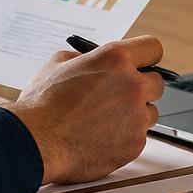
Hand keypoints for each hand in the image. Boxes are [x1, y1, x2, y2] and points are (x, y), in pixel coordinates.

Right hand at [2, 36, 165, 183]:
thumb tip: (93, 61)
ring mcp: (137, 116)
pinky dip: (124, 137)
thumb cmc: (42, 104)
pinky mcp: (135, 143)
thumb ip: (85, 58)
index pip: (153, 48)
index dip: (147, 57)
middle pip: (156, 83)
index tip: (144, 64)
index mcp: (115, 59)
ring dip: (134, 115)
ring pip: (150, 112)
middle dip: (140, 88)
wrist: (35, 142)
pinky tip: (100, 138)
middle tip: (119, 96)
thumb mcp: (58, 63)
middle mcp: (132, 85)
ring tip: (104, 121)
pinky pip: (139, 136)